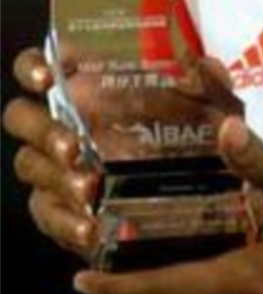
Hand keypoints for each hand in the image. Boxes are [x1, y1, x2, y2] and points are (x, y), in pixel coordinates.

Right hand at [4, 49, 243, 260]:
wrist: (187, 211)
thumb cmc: (184, 148)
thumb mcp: (202, 116)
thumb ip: (206, 89)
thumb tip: (210, 67)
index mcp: (86, 92)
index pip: (42, 67)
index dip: (33, 66)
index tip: (46, 76)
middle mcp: (62, 125)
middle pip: (22, 116)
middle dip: (41, 128)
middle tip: (72, 145)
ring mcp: (55, 169)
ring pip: (29, 164)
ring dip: (54, 175)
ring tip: (87, 187)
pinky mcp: (58, 210)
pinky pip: (45, 213)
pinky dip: (65, 221)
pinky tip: (88, 227)